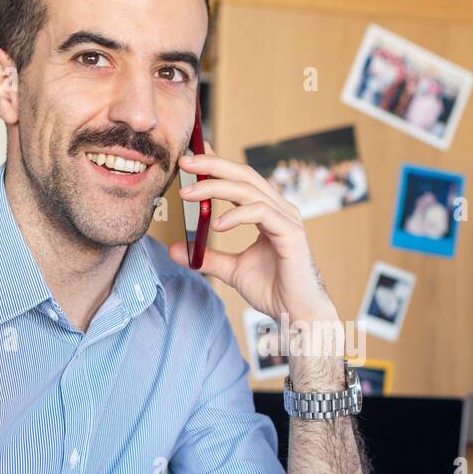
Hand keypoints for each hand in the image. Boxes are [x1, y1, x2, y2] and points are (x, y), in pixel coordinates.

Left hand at [169, 144, 337, 327]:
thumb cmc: (273, 290)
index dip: (217, 164)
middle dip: (213, 165)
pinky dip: (236, 215)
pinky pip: (261, 212)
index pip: (241, 179)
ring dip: (215, 187)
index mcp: (269, 212)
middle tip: (185, 162)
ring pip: (249, 190)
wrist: (297, 315)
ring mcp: (287, 219)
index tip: (191, 158)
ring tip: (189, 194)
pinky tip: (217, 224)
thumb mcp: (232, 269)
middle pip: (244, 175)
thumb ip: (207, 257)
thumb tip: (176, 249)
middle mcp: (280, 210)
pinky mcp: (291, 234)